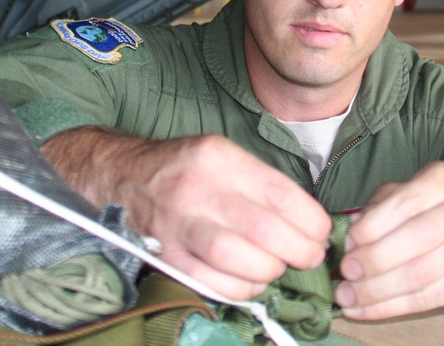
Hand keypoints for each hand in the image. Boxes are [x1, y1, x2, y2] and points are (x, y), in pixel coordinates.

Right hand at [43, 128, 330, 299]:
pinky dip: (241, 288)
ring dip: (269, 270)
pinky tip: (251, 280)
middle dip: (299, 251)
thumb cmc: (185, 168)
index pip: (280, 194)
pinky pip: (213, 283)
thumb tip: (310, 222)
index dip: (311, 222)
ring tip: (277, 266)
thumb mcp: (223, 154)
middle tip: (307, 256)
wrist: (123, 177)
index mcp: (217, 157)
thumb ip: (262, 183)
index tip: (320, 233)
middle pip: (263, 230)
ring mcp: (177, 224)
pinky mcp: (165, 255)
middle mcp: (196, 188)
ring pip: (238, 259)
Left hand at [334, 162, 443, 319]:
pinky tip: (365, 309)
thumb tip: (350, 240)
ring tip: (348, 296)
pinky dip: (390, 308)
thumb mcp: (399, 196)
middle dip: (375, 259)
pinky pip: (427, 300)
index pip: (406, 202)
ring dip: (377, 290)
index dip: (373, 226)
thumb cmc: (425, 212)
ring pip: (421, 274)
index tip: (348, 243)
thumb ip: (374, 211)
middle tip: (346, 272)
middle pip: (418, 238)